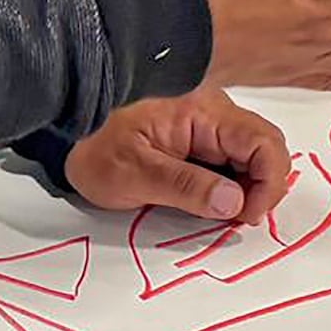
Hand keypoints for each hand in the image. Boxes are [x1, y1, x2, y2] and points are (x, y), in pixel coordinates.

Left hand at [63, 91, 290, 224]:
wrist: (62, 127)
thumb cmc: (92, 146)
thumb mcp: (136, 174)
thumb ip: (188, 187)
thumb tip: (236, 203)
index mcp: (202, 111)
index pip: (263, 141)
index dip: (268, 182)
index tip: (245, 216)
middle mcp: (212, 110)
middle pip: (263, 146)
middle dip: (261, 187)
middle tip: (236, 220)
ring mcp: (205, 121)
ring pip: (249, 154)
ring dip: (244, 187)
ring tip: (217, 213)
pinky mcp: (195, 134)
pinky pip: (227, 157)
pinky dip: (227, 183)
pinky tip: (207, 200)